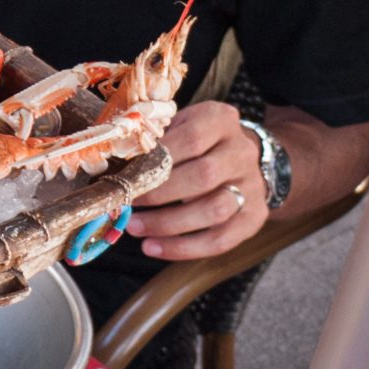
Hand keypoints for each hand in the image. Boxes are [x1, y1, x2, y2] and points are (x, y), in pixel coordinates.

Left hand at [126, 102, 268, 258]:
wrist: (240, 156)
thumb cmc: (193, 141)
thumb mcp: (176, 126)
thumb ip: (153, 140)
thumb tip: (113, 167)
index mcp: (220, 120)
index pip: (192, 138)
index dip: (158, 159)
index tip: (128, 175)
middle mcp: (241, 151)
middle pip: (204, 176)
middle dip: (159, 194)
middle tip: (126, 203)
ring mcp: (252, 185)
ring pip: (215, 210)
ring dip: (168, 224)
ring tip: (134, 228)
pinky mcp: (255, 216)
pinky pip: (222, 239)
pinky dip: (184, 248)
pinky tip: (154, 247)